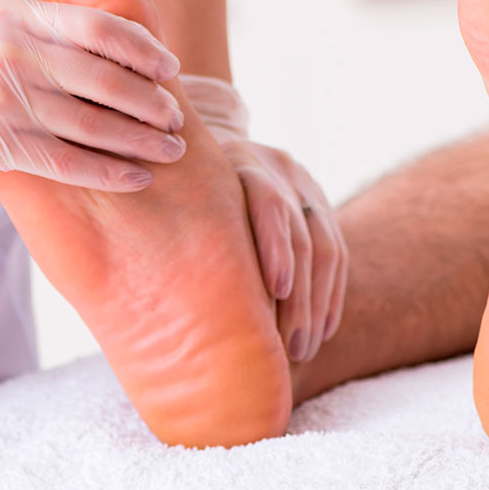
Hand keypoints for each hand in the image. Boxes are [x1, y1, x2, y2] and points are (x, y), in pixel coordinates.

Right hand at [0, 0, 185, 187]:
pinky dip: (107, 172)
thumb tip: (95, 17)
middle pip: (106, 81)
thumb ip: (35, 10)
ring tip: (170, 150)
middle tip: (177, 117)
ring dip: (141, 141)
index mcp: (17, 15)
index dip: (144, 50)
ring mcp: (5, 103)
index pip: (101, 29)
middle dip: (152, 103)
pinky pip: (66, 163)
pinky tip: (136, 177)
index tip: (169, 67)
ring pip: (93, 126)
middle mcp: (15, 56)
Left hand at [179, 74, 348, 361]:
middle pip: (300, 231)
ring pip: (324, 244)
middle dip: (299, 294)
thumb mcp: (169, 191)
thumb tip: (153, 300)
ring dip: (317, 302)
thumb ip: (169, 225)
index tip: (276, 291)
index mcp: (234, 158)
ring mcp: (302, 181)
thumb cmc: (173, 185)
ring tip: (302, 349)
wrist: (206, 140)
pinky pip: (335, 249)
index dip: (274, 244)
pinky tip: (321, 331)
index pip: (266, 200)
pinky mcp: (317, 200)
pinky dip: (330, 293)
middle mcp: (275, 165)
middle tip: (289, 347)